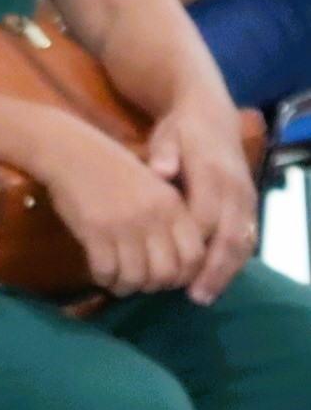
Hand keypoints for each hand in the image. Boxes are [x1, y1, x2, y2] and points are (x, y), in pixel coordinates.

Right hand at [35, 112, 205, 296]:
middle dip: (154, 286)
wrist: (69, 152)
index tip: (168, 277)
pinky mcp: (94, 230)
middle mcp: (152, 217)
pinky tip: (102, 273)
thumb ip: (169, 218)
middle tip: (142, 282)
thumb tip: (178, 264)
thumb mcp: (151, 187)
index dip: (184, 276)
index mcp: (171, 205)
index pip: (194, 256)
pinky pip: (106, 271)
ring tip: (120, 282)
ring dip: (128, 286)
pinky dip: (105, 279)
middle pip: (166, 274)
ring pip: (136, 278)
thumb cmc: (111, 170)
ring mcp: (123, 225)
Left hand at [146, 96, 258, 304]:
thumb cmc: (181, 129)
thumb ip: (163, 153)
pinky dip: (235, 261)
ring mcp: (247, 198)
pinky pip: (247, 238)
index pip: (206, 218)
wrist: (212, 114)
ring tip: (204, 296)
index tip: (174, 270)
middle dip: (214, 270)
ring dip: (226, 272)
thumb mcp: (167, 134)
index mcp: (213, 174)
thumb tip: (160, 171)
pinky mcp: (250, 204)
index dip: (193, 246)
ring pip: (243, 242)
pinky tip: (218, 279)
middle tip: (195, 296)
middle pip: (229, 237)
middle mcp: (236, 189)